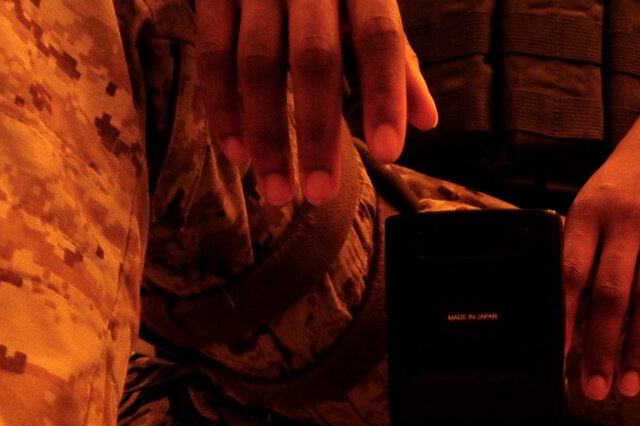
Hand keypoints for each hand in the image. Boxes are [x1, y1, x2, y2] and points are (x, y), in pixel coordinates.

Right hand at [198, 0, 439, 205]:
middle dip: (316, 131)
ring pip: (257, 63)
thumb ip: (395, 61)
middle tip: (320, 193)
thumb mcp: (369, 6)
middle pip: (314, 59)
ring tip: (277, 191)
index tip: (388, 154)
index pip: (380, 39)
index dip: (385, 96)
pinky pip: (214, 53)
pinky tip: (237, 152)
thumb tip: (426, 120)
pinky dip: (223, 107)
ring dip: (266, 134)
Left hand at [562, 96, 639, 400]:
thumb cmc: (630, 180)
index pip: (572, 273)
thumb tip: (568, 318)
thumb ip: (583, 252)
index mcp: (591, 212)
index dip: (565, 319)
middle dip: (603, 348)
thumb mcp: (596, 202)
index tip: (560, 358)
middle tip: (597, 387)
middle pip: (612, 294)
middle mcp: (628, 218)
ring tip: (632, 384)